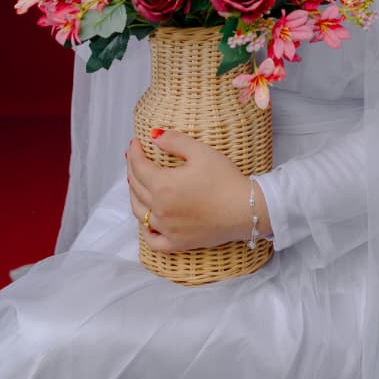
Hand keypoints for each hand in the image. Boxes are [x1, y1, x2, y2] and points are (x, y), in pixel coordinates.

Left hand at [126, 130, 271, 252]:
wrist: (246, 209)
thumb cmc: (225, 179)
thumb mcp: (201, 152)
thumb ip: (175, 141)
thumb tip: (154, 136)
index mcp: (163, 185)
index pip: (139, 167)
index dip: (134, 153)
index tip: (135, 143)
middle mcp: (160, 209)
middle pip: (136, 188)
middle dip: (132, 170)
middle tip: (134, 158)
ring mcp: (167, 229)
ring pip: (139, 213)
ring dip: (134, 195)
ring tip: (137, 184)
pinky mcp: (177, 243)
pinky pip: (153, 240)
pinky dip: (145, 230)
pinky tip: (147, 221)